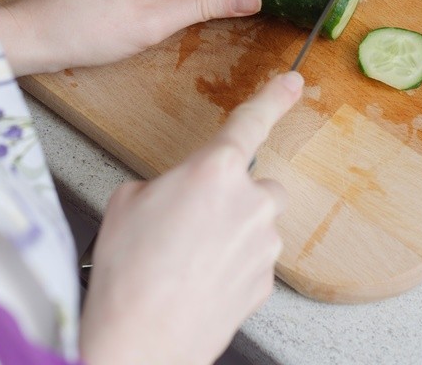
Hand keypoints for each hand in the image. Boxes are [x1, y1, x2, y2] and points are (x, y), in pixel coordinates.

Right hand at [77, 71, 302, 364]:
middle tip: (191, 220)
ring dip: (233, 232)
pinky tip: (198, 280)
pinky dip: (232, 265)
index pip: (251, 122)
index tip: (294, 82)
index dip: (275, 97)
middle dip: (233, 196)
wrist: (141, 339)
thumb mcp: (127, 202)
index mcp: (213, 170)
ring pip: (257, 224)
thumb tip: (173, 196)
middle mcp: (249, 202)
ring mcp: (262, 245)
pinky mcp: (265, 281)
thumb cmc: (129, 271)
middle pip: (256, 185)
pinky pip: (253, 260)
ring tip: (187, 257)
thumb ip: (164, 185)